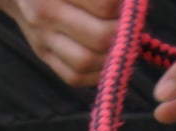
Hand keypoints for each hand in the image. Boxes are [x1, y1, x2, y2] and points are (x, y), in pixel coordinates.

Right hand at [0, 0, 120, 86]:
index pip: (106, 4)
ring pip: (87, 61)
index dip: (126, 7)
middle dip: (124, 33)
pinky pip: (74, 77)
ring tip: (122, 42)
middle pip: (100, 36)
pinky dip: (96, 73)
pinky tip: (107, 58)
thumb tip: (133, 4)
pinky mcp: (43, 54)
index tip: (132, 4)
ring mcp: (42, 38)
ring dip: (113, 56)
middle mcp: (45, 13)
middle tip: (131, 24)